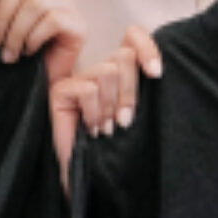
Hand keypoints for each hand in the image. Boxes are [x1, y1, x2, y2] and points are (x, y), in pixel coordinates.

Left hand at [0, 0, 86, 82]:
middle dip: (0, 14)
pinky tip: (27, 52)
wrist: (34, 87)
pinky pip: (53, 20)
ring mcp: (65, 4)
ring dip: (15, 32)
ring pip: (35, 3)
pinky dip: (34, 38)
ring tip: (7, 55)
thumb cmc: (10, 53)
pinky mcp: (78, 24)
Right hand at [50, 25, 160, 192]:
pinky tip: (89, 129)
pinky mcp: (60, 91)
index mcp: (121, 73)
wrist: (89, 180)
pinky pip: (88, 90)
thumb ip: (144, 90)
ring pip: (107, 71)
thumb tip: (154, 69)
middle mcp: (98, 72)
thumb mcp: (139, 117)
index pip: (133, 37)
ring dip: (110, 107)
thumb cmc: (115, 151)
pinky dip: (93, 113)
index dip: (147, 48)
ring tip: (104, 128)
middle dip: (129, 93)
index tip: (157, 74)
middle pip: (123, 56)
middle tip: (123, 122)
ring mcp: (77, 80)